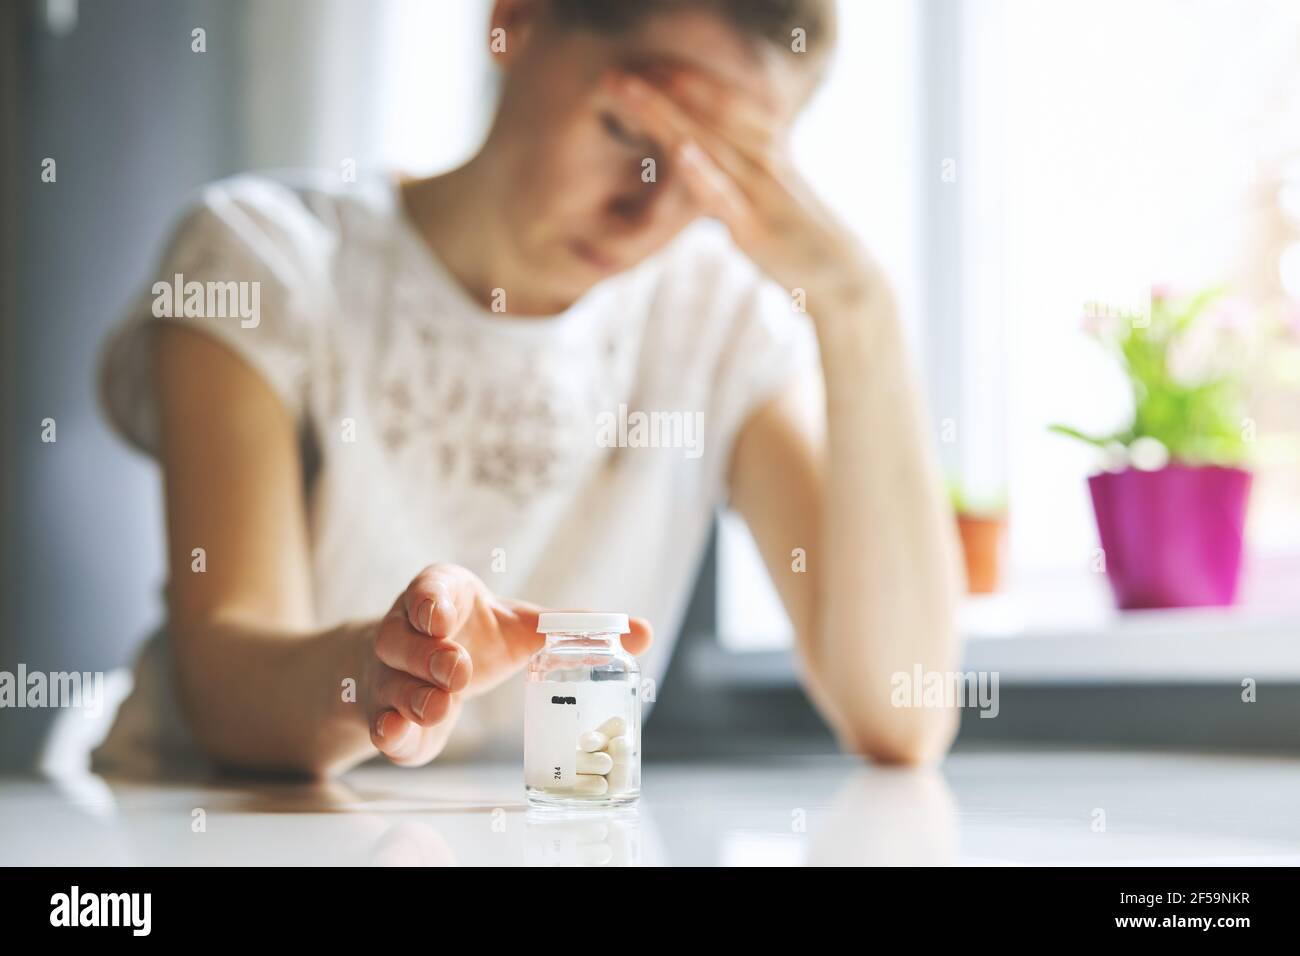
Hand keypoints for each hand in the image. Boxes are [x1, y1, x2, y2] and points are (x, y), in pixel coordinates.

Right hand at [360, 563, 652, 765]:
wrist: (422, 662)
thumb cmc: (478, 634)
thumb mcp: (523, 625)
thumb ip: (574, 628)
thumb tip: (646, 631)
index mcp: (440, 597)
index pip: (427, 589)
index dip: (430, 601)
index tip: (441, 616)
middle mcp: (405, 632)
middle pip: (400, 638)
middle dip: (429, 655)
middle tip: (459, 670)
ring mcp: (390, 675)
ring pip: (391, 683)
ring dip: (415, 695)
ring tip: (444, 706)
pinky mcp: (387, 715)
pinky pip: (380, 724)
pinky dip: (389, 731)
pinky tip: (401, 733)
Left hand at [607, 66, 886, 312]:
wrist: (842, 275)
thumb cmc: (800, 236)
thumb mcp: (769, 192)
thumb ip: (736, 172)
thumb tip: (702, 159)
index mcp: (766, 146)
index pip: (719, 102)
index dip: (681, 81)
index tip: (642, 64)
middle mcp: (763, 158)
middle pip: (707, 114)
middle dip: (662, 90)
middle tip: (617, 73)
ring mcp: (760, 191)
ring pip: (709, 144)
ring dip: (667, 117)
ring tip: (632, 91)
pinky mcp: (755, 228)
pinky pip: (724, 196)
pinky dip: (702, 173)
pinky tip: (679, 149)